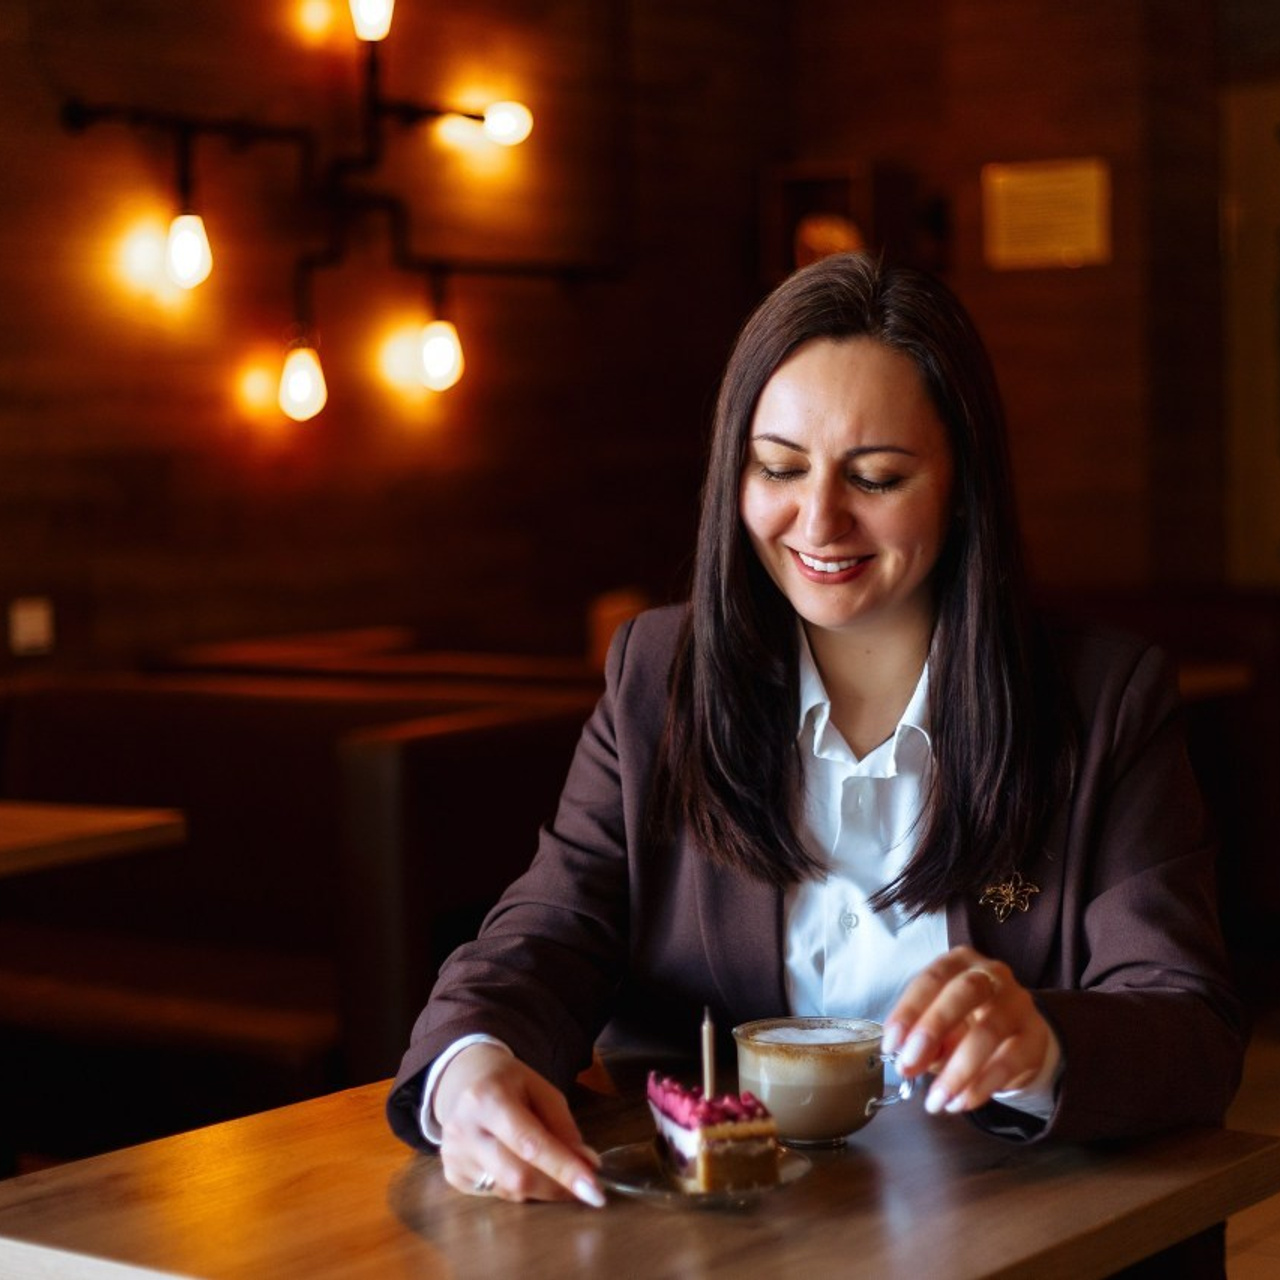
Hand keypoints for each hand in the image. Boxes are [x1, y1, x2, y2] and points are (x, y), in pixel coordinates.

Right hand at [435, 1043, 605, 1205]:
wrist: (465, 1078)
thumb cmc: (509, 1083)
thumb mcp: (542, 1090)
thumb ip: (564, 1126)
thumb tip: (587, 1165)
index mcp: (488, 1098)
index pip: (530, 1143)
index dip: (564, 1169)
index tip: (594, 1191)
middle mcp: (464, 1129)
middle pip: (518, 1176)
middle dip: (557, 1186)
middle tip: (585, 1187)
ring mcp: (453, 1155)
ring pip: (509, 1191)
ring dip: (541, 1188)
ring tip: (552, 1170)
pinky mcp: (451, 1173)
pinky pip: (496, 1194)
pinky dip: (518, 1187)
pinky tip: (520, 1165)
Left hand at [881, 946, 1052, 1114]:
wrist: (1016, 1035)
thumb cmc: (965, 1022)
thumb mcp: (937, 1026)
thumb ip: (921, 1039)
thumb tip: (908, 1061)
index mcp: (959, 962)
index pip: (932, 978)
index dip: (909, 1010)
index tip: (892, 1045)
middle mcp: (991, 974)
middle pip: (964, 992)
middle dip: (932, 1029)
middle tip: (909, 1066)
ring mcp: (1019, 1002)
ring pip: (990, 1031)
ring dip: (958, 1070)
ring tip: (936, 1100)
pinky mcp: (1036, 1036)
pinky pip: (1011, 1060)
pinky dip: (982, 1085)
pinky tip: (961, 1102)